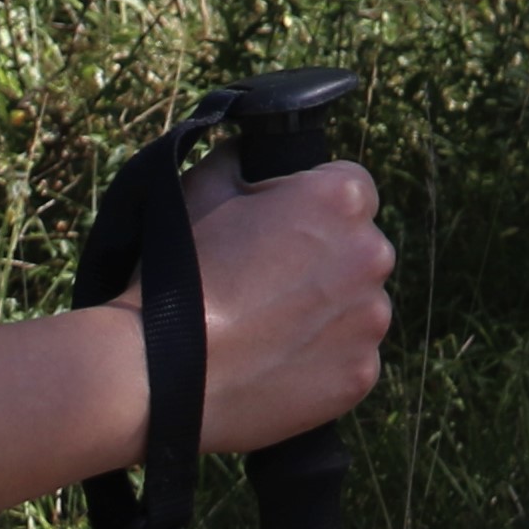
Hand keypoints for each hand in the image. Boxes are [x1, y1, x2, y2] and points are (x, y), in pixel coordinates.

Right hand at [165, 149, 395, 452]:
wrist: (156, 371)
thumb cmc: (180, 272)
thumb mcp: (203, 186)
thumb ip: (242, 159)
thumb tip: (252, 154)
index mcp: (343, 199)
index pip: (351, 187)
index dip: (311, 203)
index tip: (278, 227)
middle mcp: (372, 255)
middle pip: (360, 247)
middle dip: (326, 257)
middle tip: (268, 282)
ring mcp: (371, 319)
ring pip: (358, 304)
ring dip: (328, 310)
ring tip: (268, 328)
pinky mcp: (361, 374)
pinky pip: (351, 357)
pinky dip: (323, 360)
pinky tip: (276, 363)